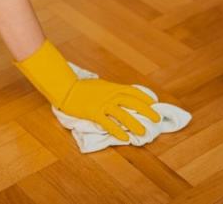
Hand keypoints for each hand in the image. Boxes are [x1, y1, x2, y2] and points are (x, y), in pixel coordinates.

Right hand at [15, 39, 158, 140]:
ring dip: (134, 123)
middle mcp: (109, 95)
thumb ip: (111, 91)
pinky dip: (117, 130)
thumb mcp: (100, 86)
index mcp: (112, 87)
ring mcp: (102, 104)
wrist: (66, 88)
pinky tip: (124, 137)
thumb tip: (122, 96)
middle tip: (156, 118)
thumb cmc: (82, 88)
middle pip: (131, 102)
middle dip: (145, 110)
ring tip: (143, 132)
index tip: (154, 103)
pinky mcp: (93, 113)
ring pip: (122, 114)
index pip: (132, 91)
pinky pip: (108, 123)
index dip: (144, 97)